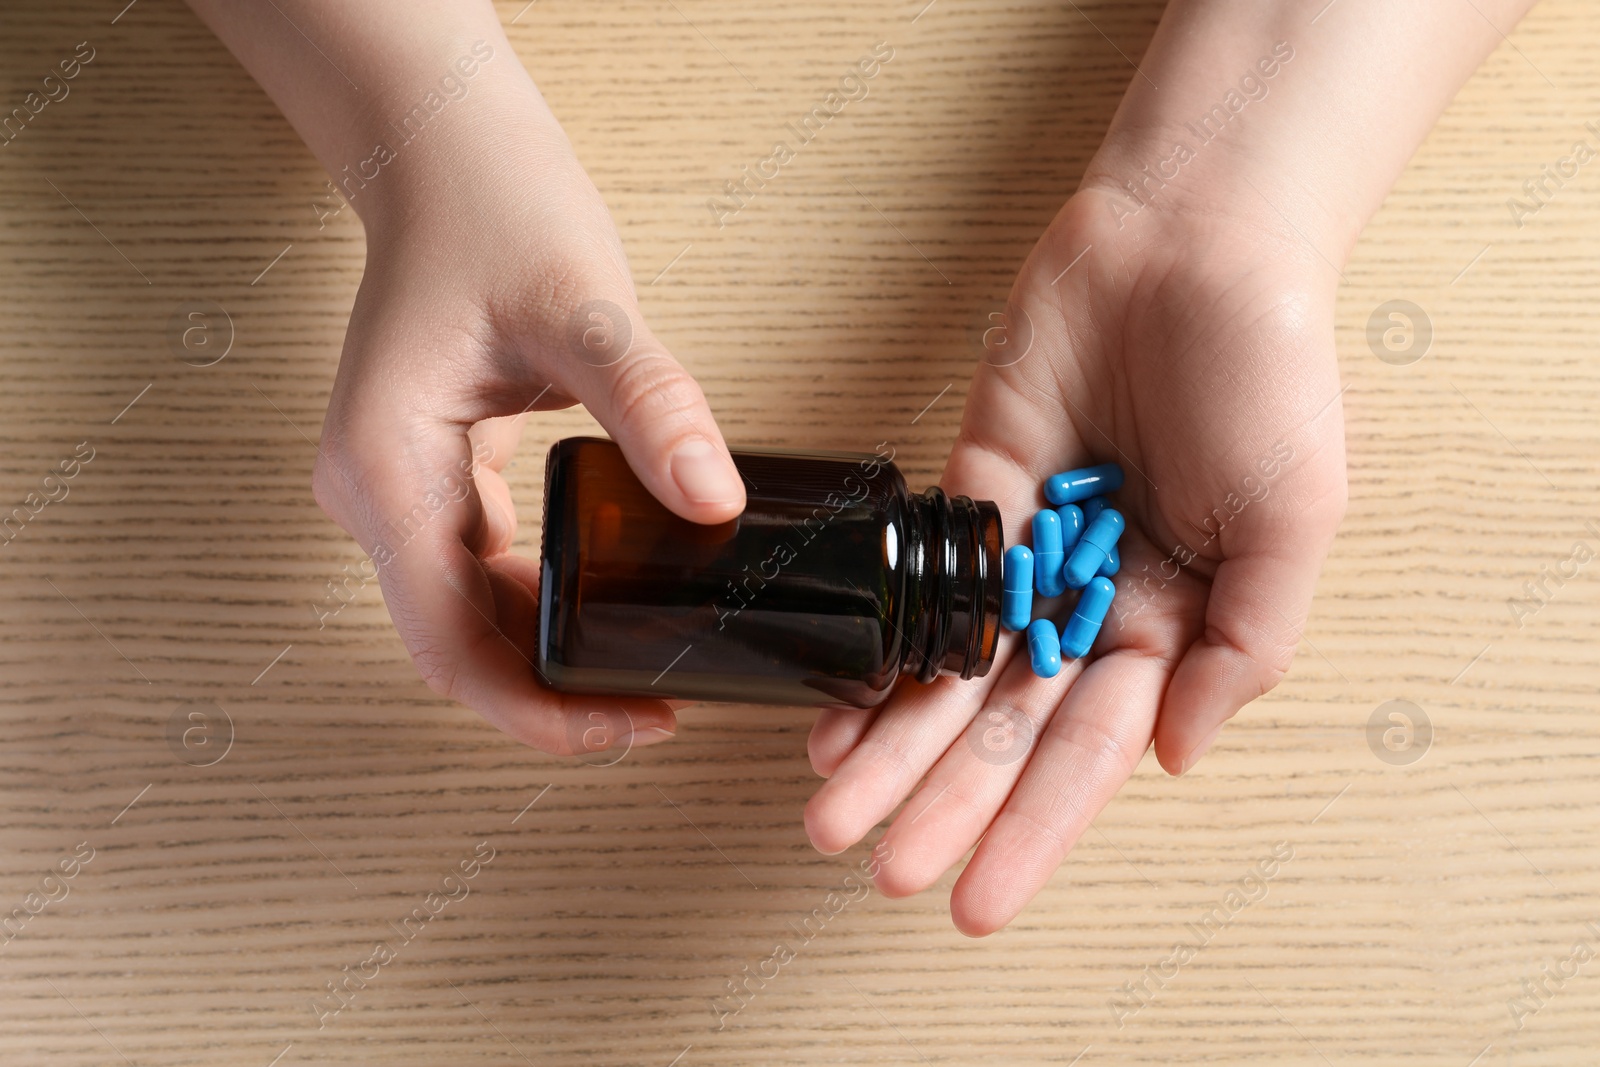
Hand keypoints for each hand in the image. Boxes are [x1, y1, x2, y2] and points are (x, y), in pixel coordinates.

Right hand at [310, 92, 744, 753]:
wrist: (448, 160)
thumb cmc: (493, 215)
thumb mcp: (583, 307)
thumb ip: (650, 402)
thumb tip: (715, 499)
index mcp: (384, 473)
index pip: (452, 645)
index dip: (538, 711)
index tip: (632, 727)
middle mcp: (374, 496)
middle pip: (458, 648)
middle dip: (555, 697)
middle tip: (662, 710)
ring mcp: (396, 493)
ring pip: (469, 620)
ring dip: (550, 659)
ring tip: (650, 670)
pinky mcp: (431, 479)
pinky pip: (483, 576)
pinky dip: (546, 607)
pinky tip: (613, 610)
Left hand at [803, 184, 1347, 933]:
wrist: (1190, 241)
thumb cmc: (1266, 376)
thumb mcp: (1292, 522)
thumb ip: (1241, 646)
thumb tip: (1172, 756)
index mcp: (1172, 622)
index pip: (1089, 753)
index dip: (1034, 829)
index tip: (979, 900)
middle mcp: (1090, 602)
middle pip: (1004, 730)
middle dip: (944, 806)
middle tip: (883, 875)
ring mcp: (1023, 551)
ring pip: (947, 675)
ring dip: (891, 752)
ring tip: (832, 821)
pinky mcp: (968, 493)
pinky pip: (917, 589)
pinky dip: (878, 651)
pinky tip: (836, 711)